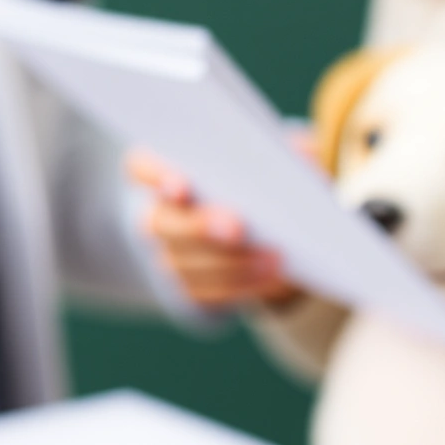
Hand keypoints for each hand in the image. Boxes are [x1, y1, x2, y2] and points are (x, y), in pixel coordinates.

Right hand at [128, 151, 296, 307]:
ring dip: (229, 262)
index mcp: (164, 173)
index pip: (140, 168)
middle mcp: (156, 216)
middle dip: (198, 227)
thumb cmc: (261, 183)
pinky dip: (241, 286)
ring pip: (183, 263)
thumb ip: (283, 150)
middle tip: (236, 227)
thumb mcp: (276, 160)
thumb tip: (304, 153)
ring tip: (273, 257)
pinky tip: (274, 277)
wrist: (263, 233)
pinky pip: (205, 294)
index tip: (181, 185)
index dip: (153, 175)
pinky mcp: (188, 289)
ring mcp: (168, 255)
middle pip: (160, 223)